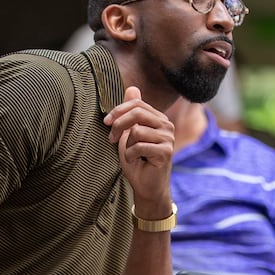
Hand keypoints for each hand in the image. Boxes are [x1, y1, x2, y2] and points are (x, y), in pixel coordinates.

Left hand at [105, 86, 174, 216]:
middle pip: (137, 113)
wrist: (146, 187)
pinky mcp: (166, 152)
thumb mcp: (129, 134)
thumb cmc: (137, 161)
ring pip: (137, 131)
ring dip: (127, 145)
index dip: (118, 110)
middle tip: (111, 139)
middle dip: (119, 125)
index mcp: (158, 118)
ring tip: (132, 155)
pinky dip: (131, 155)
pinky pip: (140, 146)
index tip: (106, 122)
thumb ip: (130, 113)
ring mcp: (168, 138)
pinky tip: (137, 162)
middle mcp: (166, 125)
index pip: (137, 104)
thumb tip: (132, 87)